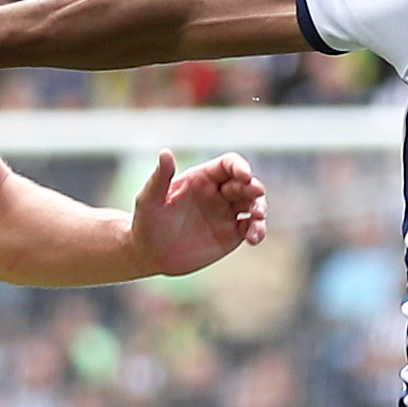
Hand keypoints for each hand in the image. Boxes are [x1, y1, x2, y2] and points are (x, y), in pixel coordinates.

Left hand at [127, 149, 267, 276]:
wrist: (149, 254)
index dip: (240, 167)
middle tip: (256, 194)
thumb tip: (165, 152)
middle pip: (246, 184)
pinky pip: (252, 228)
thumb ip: (160, 177)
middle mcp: (218, 193)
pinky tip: (254, 238)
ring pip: (254, 205)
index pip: (228, 165)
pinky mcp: (232, 235)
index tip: (245, 175)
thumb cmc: (146, 223)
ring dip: (261, 208)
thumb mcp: (149, 199)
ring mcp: (227, 214)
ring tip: (257, 217)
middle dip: (254, 188)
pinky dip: (258, 230)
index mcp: (202, 178)